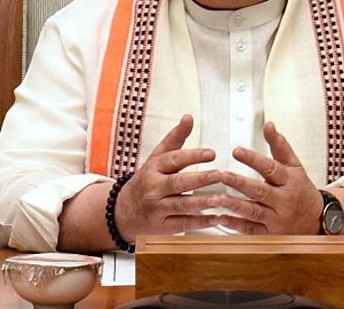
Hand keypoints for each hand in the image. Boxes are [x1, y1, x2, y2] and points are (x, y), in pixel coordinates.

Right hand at [114, 114, 222, 241]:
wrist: (123, 211)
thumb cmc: (146, 180)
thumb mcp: (157, 157)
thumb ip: (175, 138)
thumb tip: (189, 117)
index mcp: (154, 168)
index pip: (173, 160)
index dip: (192, 156)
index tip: (211, 153)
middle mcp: (154, 188)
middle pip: (178, 183)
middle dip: (200, 179)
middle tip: (219, 175)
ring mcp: (157, 208)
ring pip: (181, 205)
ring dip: (202, 202)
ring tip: (220, 199)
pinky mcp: (162, 226)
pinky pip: (182, 224)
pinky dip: (199, 223)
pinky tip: (215, 219)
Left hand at [215, 122, 321, 234]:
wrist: (316, 220)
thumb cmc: (301, 189)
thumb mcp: (295, 165)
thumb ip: (280, 145)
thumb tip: (268, 125)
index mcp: (289, 180)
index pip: (270, 168)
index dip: (253, 159)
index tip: (236, 151)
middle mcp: (283, 200)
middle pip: (260, 191)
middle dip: (240, 183)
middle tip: (223, 175)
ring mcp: (276, 218)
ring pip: (254, 211)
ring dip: (234, 205)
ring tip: (217, 198)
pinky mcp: (269, 234)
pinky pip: (251, 230)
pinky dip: (235, 225)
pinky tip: (221, 218)